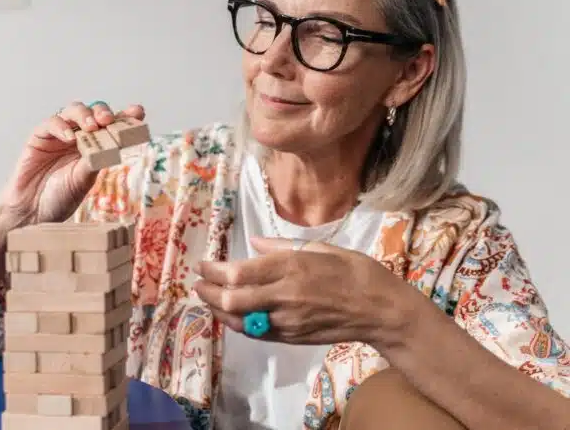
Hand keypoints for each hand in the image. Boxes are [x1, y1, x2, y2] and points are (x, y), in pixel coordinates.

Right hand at [0, 101, 145, 227]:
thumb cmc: (60, 197)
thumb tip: (113, 147)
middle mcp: (79, 136)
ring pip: (73, 111)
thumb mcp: (83, 181)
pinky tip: (70, 137)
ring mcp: (60, 134)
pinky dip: (61, 127)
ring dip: (84, 115)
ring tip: (92, 126)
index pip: (113, 126)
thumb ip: (94, 162)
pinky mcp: (40, 136)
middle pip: (94, 113)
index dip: (125, 116)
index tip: (138, 112)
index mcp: (96, 146)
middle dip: (103, 112)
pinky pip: (52, 123)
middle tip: (109, 120)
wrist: (32, 211)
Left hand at [192, 237, 411, 346]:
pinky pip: (257, 333)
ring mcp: (288, 319)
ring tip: (207, 299)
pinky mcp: (293, 337)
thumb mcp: (320, 248)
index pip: (238, 272)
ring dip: (219, 310)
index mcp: (291, 267)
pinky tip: (231, 316)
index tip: (202, 265)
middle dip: (208, 292)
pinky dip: (239, 324)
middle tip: (197, 284)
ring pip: (241, 320)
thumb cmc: (355, 270)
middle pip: (232, 298)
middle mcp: (285, 295)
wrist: (381, 310)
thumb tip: (254, 242)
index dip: (214, 271)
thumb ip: (282, 246)